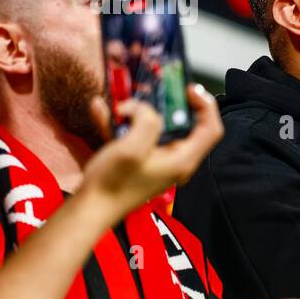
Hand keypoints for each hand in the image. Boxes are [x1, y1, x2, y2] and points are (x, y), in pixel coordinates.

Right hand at [78, 87, 223, 216]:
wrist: (89, 210)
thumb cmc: (111, 184)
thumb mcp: (131, 148)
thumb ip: (146, 121)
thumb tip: (144, 108)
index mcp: (182, 159)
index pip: (211, 129)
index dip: (205, 105)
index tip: (187, 88)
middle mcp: (176, 161)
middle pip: (186, 126)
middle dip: (168, 104)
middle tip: (154, 90)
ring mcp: (159, 161)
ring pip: (158, 128)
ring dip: (139, 112)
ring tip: (120, 102)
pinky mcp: (142, 161)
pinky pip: (137, 136)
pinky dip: (122, 123)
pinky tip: (101, 110)